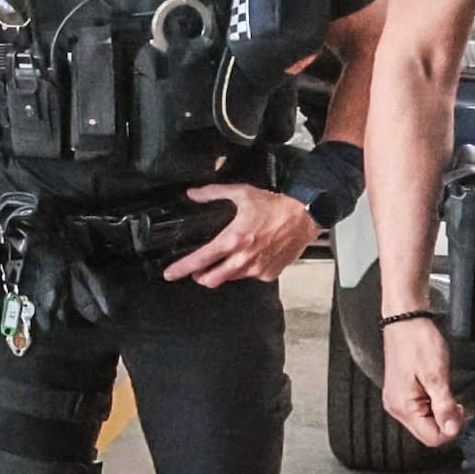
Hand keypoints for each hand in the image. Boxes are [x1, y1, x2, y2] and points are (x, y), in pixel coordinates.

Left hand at [166, 182, 316, 287]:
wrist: (304, 216)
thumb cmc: (276, 206)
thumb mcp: (241, 193)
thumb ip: (213, 193)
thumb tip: (193, 194)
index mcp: (233, 240)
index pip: (200, 260)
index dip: (182, 269)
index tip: (170, 274)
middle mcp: (243, 258)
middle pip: (211, 280)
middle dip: (200, 276)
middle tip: (198, 269)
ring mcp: (257, 269)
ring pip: (230, 278)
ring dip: (223, 272)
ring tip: (227, 258)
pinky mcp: (269, 273)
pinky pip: (250, 276)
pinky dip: (246, 269)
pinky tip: (250, 256)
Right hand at [380, 312, 465, 446]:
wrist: (404, 320)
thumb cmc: (417, 341)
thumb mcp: (436, 375)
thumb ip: (444, 406)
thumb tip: (451, 429)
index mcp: (403, 406)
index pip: (431, 437)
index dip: (451, 429)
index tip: (460, 410)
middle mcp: (396, 407)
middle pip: (426, 433)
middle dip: (445, 421)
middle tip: (455, 401)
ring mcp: (396, 400)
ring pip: (423, 422)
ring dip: (439, 413)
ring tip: (444, 392)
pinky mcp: (400, 393)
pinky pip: (418, 410)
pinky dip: (431, 405)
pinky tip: (435, 389)